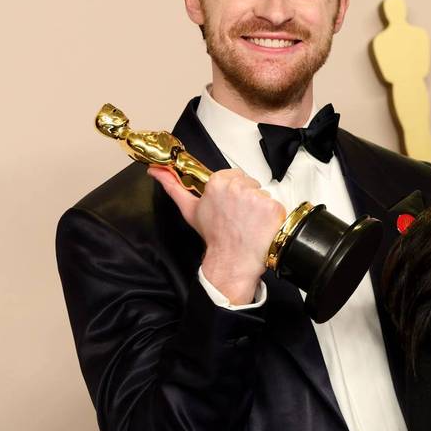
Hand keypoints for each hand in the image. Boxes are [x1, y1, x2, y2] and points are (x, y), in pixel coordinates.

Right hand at [149, 166, 286, 303]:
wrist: (232, 259)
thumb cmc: (214, 235)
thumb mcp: (190, 209)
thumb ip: (172, 186)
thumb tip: (155, 171)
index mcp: (218, 181)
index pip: (235, 176)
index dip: (234, 192)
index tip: (230, 206)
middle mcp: (237, 186)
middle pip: (250, 183)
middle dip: (247, 197)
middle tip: (239, 216)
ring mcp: (256, 196)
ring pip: (262, 194)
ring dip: (259, 207)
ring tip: (249, 222)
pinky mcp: (272, 207)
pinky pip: (275, 205)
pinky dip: (271, 216)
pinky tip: (260, 226)